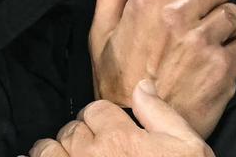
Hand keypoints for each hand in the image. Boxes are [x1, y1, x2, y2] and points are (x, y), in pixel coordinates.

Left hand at [30, 80, 213, 156]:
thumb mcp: (188, 149)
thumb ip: (161, 115)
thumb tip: (142, 86)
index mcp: (121, 139)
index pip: (96, 110)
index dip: (103, 119)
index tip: (109, 131)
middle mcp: (92, 156)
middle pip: (71, 129)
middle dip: (80, 136)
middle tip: (92, 150)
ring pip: (47, 151)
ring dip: (54, 153)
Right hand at [89, 0, 235, 137]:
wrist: (136, 129)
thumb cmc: (117, 81)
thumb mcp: (103, 29)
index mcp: (149, 0)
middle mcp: (177, 15)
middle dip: (212, 1)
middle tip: (200, 23)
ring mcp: (203, 41)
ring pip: (234, 14)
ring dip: (226, 28)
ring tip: (208, 45)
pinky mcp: (223, 67)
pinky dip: (235, 57)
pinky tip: (216, 67)